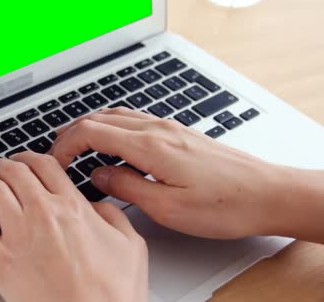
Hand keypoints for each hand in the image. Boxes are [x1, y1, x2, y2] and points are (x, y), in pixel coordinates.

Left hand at [0, 153, 147, 301]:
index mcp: (73, 207)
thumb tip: (96, 204)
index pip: (45, 166)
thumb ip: (112, 215)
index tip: (25, 158)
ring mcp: (17, 234)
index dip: (31, 157)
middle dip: (5, 163)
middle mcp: (42, 213)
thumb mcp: (130, 245)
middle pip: (15, 173)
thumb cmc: (112, 293)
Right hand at [49, 107, 288, 239]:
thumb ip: (126, 186)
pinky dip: (113, 127)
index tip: (55, 161)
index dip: (66, 144)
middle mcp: (157, 128)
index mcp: (150, 146)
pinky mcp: (178, 132)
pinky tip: (113, 142)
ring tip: (77, 144)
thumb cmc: (225, 204)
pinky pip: (135, 120)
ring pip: (117, 115)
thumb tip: (99, 174)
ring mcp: (169, 127)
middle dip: (72, 132)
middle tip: (58, 152)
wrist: (267, 192)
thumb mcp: (168, 208)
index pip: (91, 132)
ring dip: (92, 126)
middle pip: (100, 117)